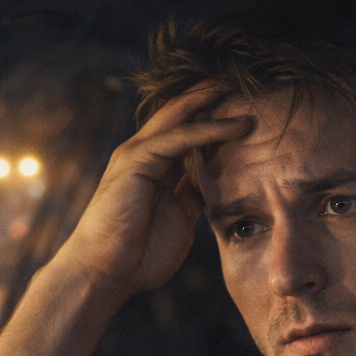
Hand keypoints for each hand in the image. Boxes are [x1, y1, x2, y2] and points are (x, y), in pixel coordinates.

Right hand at [54, 83, 250, 299]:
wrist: (105, 274)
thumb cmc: (137, 257)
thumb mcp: (179, 221)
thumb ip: (193, 198)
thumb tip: (216, 187)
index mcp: (155, 167)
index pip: (187, 129)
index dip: (215, 116)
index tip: (250, 109)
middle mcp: (145, 153)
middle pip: (182, 112)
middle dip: (214, 95)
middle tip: (250, 82)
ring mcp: (138, 153)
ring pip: (181, 114)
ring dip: (215, 101)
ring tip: (249, 89)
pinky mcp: (137, 160)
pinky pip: (180, 137)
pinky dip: (211, 129)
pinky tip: (238, 126)